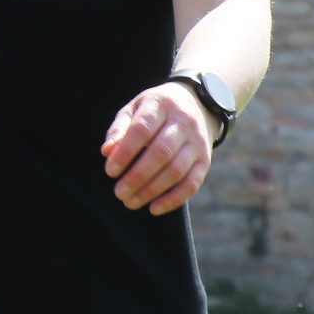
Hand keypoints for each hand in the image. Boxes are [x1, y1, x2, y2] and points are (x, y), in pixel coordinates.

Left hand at [101, 83, 215, 216]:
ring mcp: (198, 142)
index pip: (142, 130)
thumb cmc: (156, 110)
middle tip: (119, 192)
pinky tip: (154, 209)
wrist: (197, 104)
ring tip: (131, 201)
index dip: (125, 152)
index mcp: (162, 105)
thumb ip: (120, 128)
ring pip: (176, 170)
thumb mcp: (135, 108)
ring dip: (152, 190)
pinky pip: (193, 183)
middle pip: (161, 153)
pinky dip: (174, 199)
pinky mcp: (206, 160)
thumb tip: (107, 152)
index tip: (110, 171)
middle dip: (138, 176)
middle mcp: (184, 123)